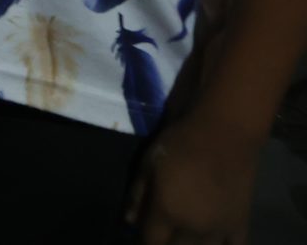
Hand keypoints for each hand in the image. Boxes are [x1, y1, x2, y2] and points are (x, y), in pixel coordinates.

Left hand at [128, 117, 260, 244]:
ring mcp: (220, 229)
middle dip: (166, 244)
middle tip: (163, 233)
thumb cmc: (180, 144)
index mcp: (167, 213)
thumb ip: (138, 195)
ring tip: (184, 237)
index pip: (151, 242)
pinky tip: (213, 242)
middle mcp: (193, 228)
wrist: (224, 135)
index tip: (143, 234)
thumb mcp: (148, 165)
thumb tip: (130, 221)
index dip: (144, 240)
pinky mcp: (240, 224)